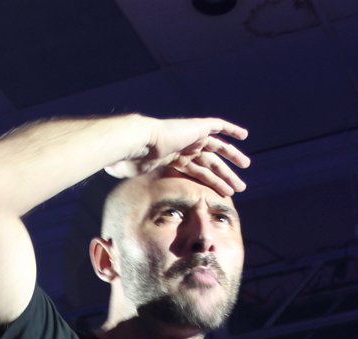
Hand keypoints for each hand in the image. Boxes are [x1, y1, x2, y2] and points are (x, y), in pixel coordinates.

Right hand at [104, 117, 250, 195]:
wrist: (138, 143)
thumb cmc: (131, 160)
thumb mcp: (130, 174)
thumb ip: (124, 175)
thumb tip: (110, 177)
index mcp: (171, 159)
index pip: (196, 171)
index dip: (211, 182)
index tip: (225, 193)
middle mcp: (183, 147)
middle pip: (210, 163)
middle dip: (225, 175)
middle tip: (240, 187)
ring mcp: (190, 136)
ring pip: (217, 149)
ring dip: (232, 158)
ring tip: (246, 168)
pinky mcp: (196, 127)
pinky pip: (218, 126)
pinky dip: (230, 129)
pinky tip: (244, 136)